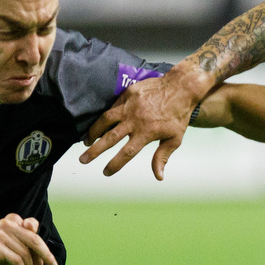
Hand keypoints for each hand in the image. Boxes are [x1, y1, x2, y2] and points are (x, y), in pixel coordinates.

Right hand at [0, 214, 57, 264]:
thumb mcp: (16, 246)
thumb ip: (29, 244)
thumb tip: (47, 254)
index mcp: (13, 220)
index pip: (35, 232)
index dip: (45, 249)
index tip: (52, 263)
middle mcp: (7, 223)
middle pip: (34, 240)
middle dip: (46, 256)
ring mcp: (0, 234)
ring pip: (25, 253)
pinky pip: (17, 260)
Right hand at [79, 67, 205, 178]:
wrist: (181, 87)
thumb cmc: (179, 115)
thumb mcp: (175, 138)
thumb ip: (162, 157)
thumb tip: (158, 177)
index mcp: (146, 133)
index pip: (126, 153)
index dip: (115, 164)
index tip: (106, 172)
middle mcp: (135, 120)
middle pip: (110, 138)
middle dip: (95, 151)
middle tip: (83, 160)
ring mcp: (130, 105)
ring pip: (106, 120)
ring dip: (94, 131)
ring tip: (86, 141)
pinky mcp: (128, 93)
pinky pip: (113, 107)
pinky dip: (105, 117)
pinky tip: (100, 124)